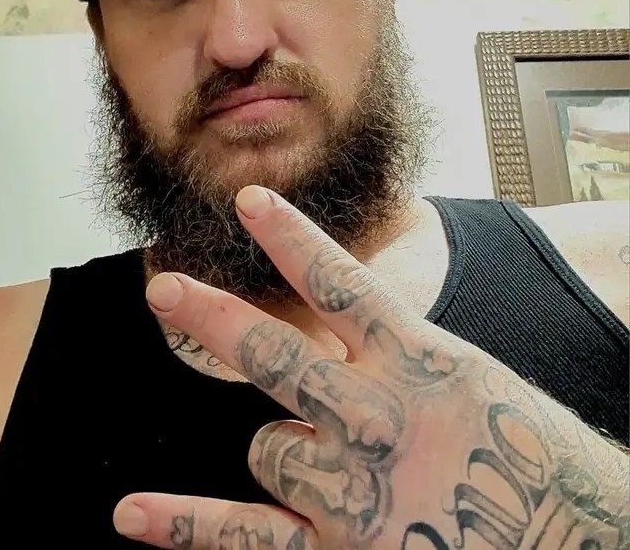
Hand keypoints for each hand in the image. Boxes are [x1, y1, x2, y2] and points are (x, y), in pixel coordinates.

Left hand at [115, 186, 628, 548]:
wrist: (583, 539)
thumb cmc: (531, 455)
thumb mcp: (469, 379)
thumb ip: (398, 356)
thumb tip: (332, 343)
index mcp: (418, 361)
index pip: (339, 280)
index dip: (288, 235)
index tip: (248, 200)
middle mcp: (377, 418)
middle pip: (272, 354)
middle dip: (213, 318)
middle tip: (165, 288)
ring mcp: (354, 487)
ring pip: (265, 448)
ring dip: (281, 450)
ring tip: (330, 466)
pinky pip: (246, 536)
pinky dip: (186, 525)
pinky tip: (132, 514)